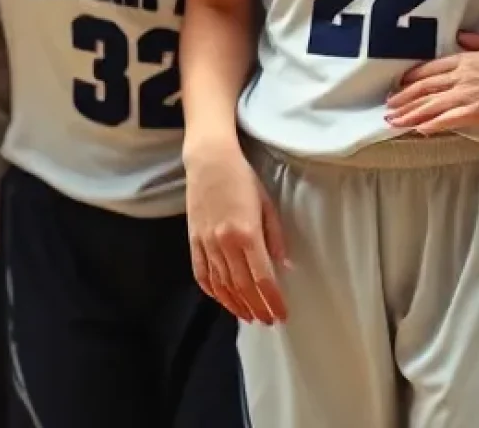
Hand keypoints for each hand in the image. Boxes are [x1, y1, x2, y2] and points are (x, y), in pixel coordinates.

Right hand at [186, 143, 288, 325]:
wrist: (209, 159)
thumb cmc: (242, 177)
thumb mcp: (266, 203)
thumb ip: (275, 236)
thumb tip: (284, 266)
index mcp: (247, 233)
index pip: (262, 278)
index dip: (273, 300)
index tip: (281, 314)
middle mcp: (225, 243)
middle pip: (243, 287)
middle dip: (257, 307)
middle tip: (268, 320)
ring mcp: (206, 243)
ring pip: (222, 285)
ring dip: (236, 305)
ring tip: (249, 316)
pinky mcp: (193, 240)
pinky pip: (201, 274)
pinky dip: (213, 292)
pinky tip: (223, 300)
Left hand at [383, 32, 478, 133]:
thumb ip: (476, 40)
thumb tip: (460, 36)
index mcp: (465, 59)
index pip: (430, 68)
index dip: (412, 77)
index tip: (399, 84)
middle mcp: (460, 76)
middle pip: (424, 88)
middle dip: (403, 98)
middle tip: (388, 106)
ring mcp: (466, 95)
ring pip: (430, 105)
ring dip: (410, 114)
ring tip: (394, 121)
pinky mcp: (475, 113)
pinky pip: (447, 120)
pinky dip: (431, 124)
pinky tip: (419, 129)